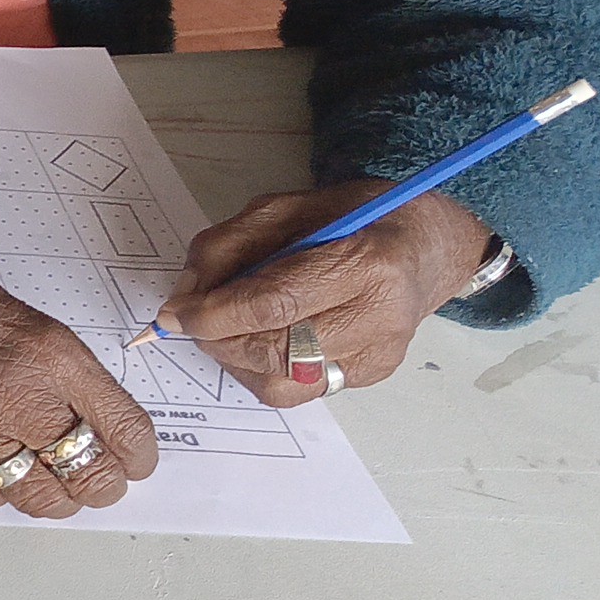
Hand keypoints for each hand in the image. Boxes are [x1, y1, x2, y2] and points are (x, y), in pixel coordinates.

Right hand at [0, 183, 160, 518]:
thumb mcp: (16, 313)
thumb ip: (55, 370)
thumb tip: (88, 421)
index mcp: (49, 351)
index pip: (123, 428)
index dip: (137, 455)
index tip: (136, 461)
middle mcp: (13, 394)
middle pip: (87, 473)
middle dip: (102, 483)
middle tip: (99, 480)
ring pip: (36, 497)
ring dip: (53, 497)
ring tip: (50, 485)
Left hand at [154, 181, 483, 405]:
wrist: (424, 246)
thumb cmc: (355, 217)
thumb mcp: (285, 209)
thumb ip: (228, 248)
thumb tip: (185, 297)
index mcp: (364, 262)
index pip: (274, 304)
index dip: (215, 314)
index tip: (175, 314)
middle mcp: (379, 317)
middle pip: (275, 350)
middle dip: (219, 338)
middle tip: (196, 318)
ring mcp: (378, 354)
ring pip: (282, 383)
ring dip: (237, 359)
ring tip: (231, 327)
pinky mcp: (371, 375)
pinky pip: (299, 391)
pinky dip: (264, 369)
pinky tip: (264, 338)